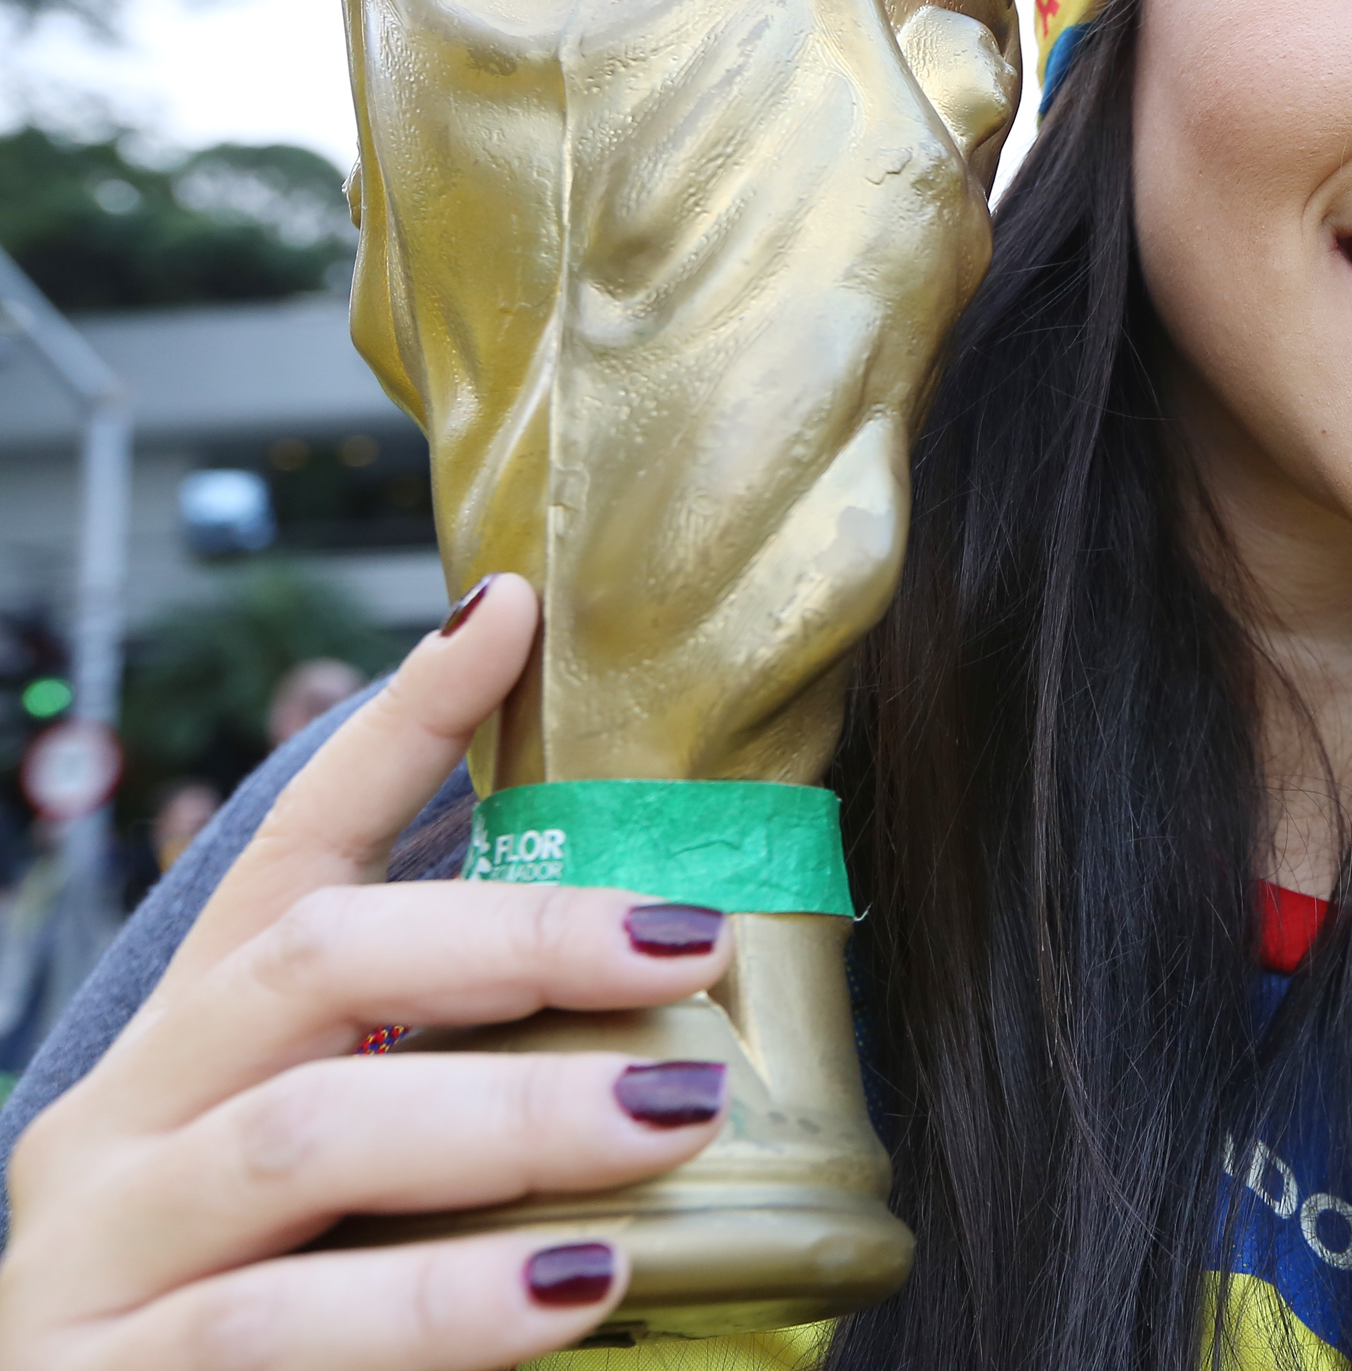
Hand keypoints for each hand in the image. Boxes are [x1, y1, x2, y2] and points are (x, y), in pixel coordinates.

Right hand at [0, 574, 735, 1368]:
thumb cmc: (255, 1333)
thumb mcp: (344, 1182)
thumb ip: (444, 1080)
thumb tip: (662, 987)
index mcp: (183, 1056)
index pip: (291, 855)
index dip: (398, 731)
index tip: (513, 616)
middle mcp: (118, 1130)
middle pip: (316, 968)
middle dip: (517, 940)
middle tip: (694, 939)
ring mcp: (94, 1261)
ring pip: (306, 1142)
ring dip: (509, 1120)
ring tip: (669, 1116)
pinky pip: (281, 1336)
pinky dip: (439, 1312)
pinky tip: (568, 1290)